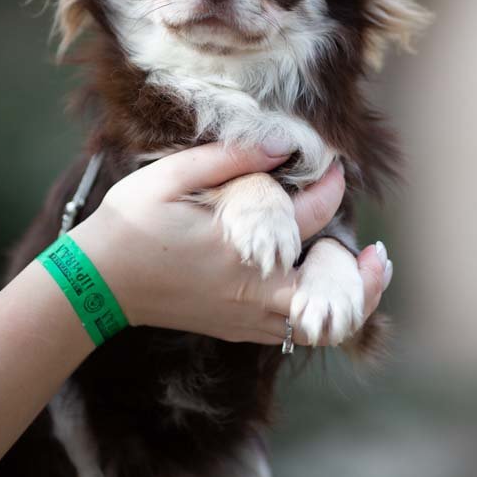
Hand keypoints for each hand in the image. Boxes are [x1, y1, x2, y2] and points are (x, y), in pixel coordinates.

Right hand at [70, 143, 390, 345]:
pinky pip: (291, 331)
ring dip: (346, 300)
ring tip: (365, 277)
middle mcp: (250, 290)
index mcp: (239, 248)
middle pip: (331, 294)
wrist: (97, 283)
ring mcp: (244, 316)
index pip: (307, 216)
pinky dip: (317, 313)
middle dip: (362, 274)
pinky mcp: (236, 328)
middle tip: (380, 254)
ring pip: (316, 322)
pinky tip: (322, 289)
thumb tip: (282, 145)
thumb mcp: (171, 177)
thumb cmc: (131, 223)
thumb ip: (229, 159)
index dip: (329, 187)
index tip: (336, 166)